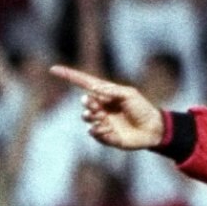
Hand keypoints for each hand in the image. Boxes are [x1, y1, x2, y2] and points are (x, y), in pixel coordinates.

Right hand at [48, 65, 167, 150]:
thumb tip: (92, 88)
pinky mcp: (105, 136)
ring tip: (104, 119)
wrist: (153, 129)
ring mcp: (102, 121)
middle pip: (84, 103)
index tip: (53, 69)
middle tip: (98, 107)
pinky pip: (94, 133)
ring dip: (93, 118)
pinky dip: (100, 131)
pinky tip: (111, 131)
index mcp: (105, 94)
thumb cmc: (142, 108)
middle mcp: (101, 107)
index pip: (83, 82)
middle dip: (88, 104)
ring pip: (86, 118)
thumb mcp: (129, 94)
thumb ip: (111, 90)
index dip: (68, 76)